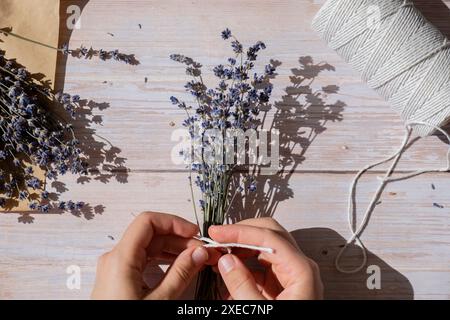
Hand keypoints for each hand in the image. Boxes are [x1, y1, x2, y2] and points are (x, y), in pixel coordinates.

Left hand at [91, 212, 218, 299]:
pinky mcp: (118, 278)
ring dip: (172, 249)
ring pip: (147, 247)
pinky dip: (162, 260)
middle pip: (150, 234)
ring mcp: (115, 268)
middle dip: (178, 238)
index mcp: (120, 258)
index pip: (148, 221)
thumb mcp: (160, 301)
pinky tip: (178, 267)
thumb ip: (181, 273)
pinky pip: (142, 260)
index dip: (174, 222)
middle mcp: (115, 258)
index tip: (194, 233)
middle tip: (202, 251)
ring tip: (195, 259)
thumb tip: (199, 252)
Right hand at [209, 218, 322, 299]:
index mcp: (301, 271)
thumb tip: (226, 260)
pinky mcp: (281, 284)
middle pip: (270, 235)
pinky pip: (262, 264)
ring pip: (265, 247)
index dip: (241, 232)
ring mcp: (291, 274)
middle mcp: (299, 267)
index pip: (270, 238)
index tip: (218, 233)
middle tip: (218, 238)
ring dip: (241, 247)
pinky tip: (228, 267)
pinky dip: (244, 262)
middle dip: (242, 234)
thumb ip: (241, 285)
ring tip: (219, 253)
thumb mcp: (259, 312)